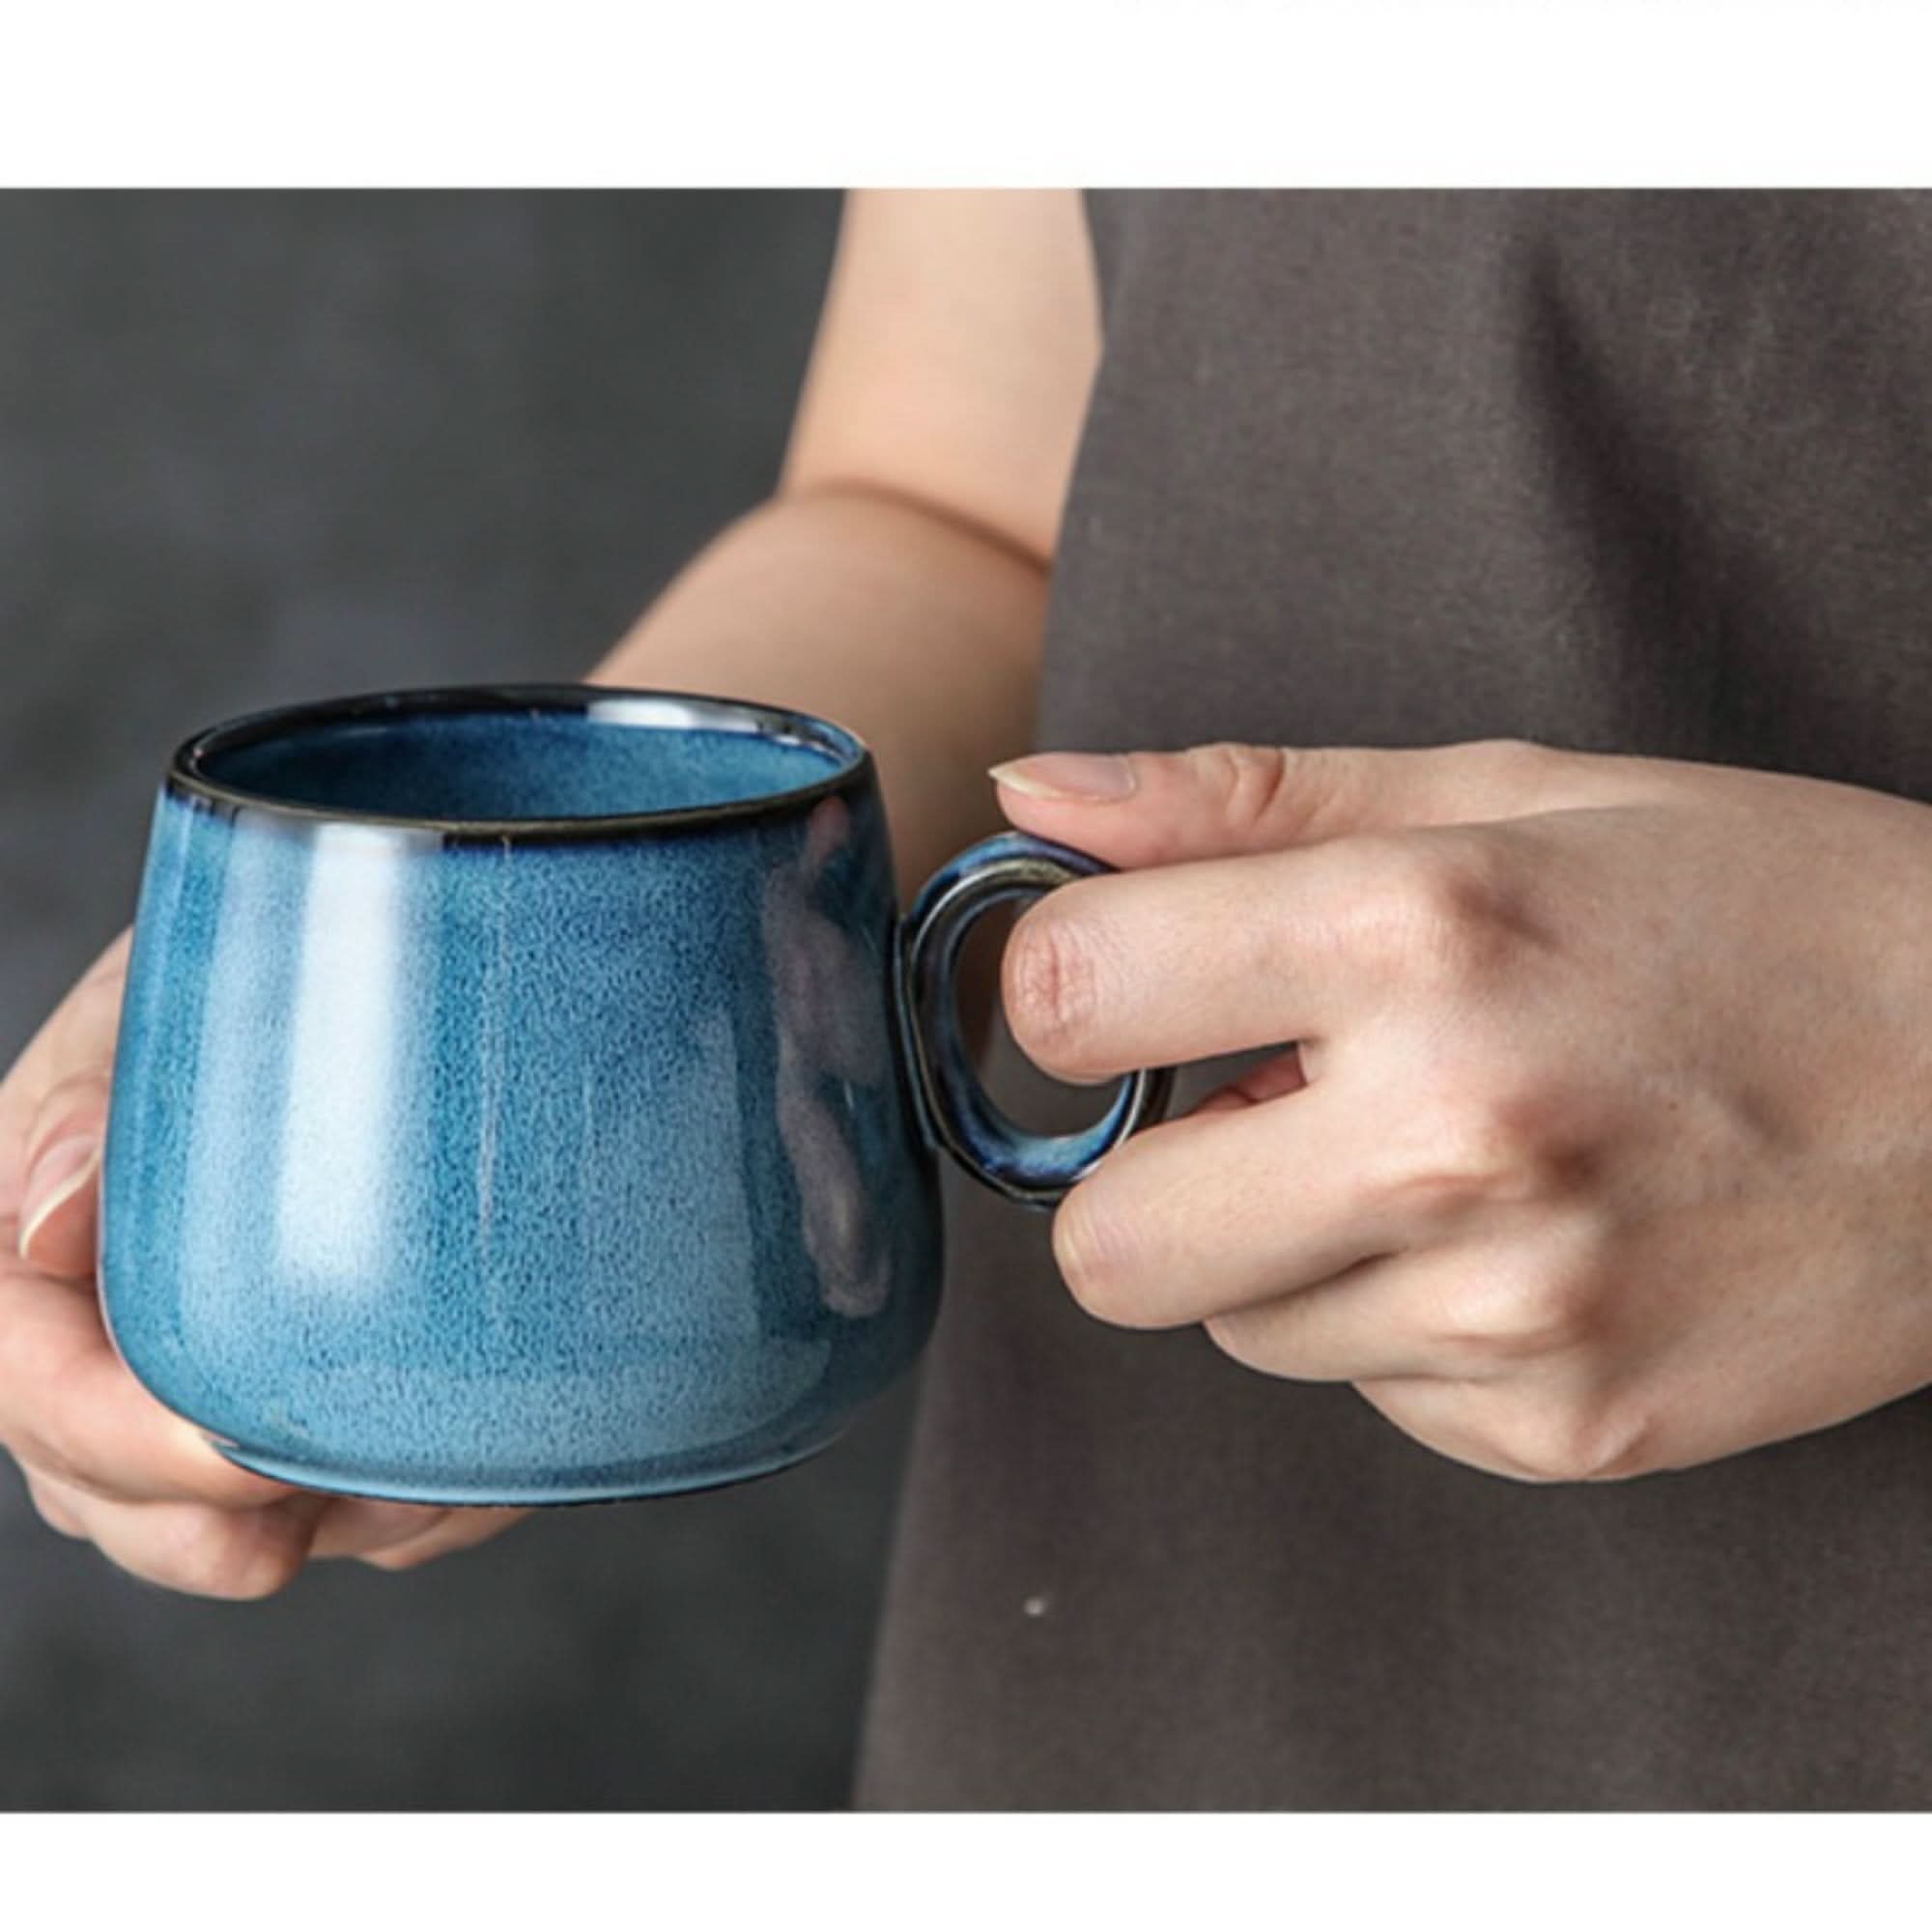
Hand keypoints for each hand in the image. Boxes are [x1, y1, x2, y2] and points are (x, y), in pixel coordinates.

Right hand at [0, 935, 526, 1594]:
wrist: (360, 971)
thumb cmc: (249, 971)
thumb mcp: (164, 993)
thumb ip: (97, 1095)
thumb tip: (47, 1216)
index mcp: (24, 1239)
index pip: (24, 1374)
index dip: (109, 1436)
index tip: (223, 1450)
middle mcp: (93, 1329)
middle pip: (104, 1488)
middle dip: (203, 1529)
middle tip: (311, 1509)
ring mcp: (192, 1379)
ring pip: (214, 1526)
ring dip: (313, 1532)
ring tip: (410, 1494)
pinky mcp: (294, 1399)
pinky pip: (331, 1506)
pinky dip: (393, 1516)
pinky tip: (455, 1478)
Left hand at [991, 739, 1931, 1481]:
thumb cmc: (1762, 906)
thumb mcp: (1507, 794)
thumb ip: (1236, 802)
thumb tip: (1029, 802)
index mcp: (1418, 934)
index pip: (1063, 996)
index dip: (1065, 992)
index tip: (1126, 989)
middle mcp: (1452, 1138)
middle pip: (1102, 1244)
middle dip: (1146, 1176)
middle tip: (1266, 1105)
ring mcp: (1511, 1311)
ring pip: (1233, 1322)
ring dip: (1292, 1245)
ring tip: (1449, 1156)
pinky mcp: (1562, 1426)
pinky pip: (1365, 1388)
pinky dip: (1405, 1318)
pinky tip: (1529, 1237)